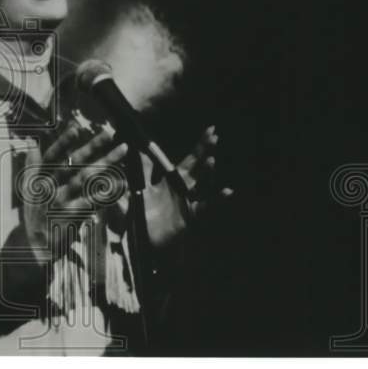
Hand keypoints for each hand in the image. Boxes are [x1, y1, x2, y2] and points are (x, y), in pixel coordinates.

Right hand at [19, 122, 128, 262]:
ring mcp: (62, 202)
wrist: (36, 247)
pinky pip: (94, 201)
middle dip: (92, 147)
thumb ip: (31, 165)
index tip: (76, 127)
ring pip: (87, 179)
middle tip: (109, 133)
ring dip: (106, 163)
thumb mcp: (27, 189)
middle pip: (73, 164)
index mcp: (40, 179)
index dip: (63, 142)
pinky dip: (108, 191)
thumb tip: (30, 142)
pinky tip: (121, 182)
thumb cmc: (35, 213)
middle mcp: (51, 188)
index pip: (51, 157)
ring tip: (122, 151)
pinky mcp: (73, 216)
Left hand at [142, 124, 233, 246]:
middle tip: (214, 135)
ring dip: (205, 172)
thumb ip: (143, 168)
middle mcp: (182, 188)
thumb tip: (140, 146)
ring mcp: (187, 201)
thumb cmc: (143, 213)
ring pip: (200, 183)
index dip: (200, 145)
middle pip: (196, 166)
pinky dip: (216, 199)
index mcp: (172, 179)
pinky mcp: (189, 215)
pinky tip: (227, 191)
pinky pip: (204, 207)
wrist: (144, 238)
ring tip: (210, 159)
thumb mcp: (141, 187)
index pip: (189, 159)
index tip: (210, 130)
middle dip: (204, 150)